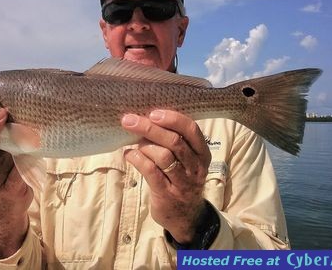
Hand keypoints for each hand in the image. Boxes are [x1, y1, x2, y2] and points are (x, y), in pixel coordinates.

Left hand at [121, 110, 211, 243]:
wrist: (187, 217)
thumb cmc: (181, 179)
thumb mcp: (187, 160)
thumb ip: (175, 141)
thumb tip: (147, 118)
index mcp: (202, 153)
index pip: (191, 130)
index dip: (173, 119)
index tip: (153, 113)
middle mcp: (195, 167)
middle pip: (174, 141)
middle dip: (150, 128)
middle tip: (129, 120)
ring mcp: (183, 182)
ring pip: (163, 156)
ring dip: (144, 145)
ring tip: (134, 143)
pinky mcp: (167, 194)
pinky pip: (151, 172)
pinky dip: (137, 159)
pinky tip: (129, 154)